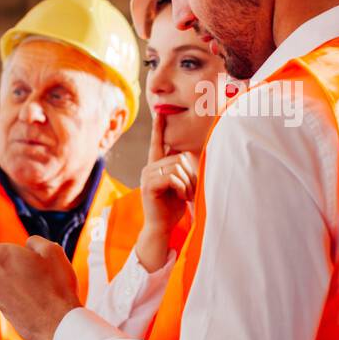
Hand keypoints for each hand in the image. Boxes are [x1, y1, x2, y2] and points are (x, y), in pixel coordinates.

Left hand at [0, 234, 79, 339]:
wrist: (59, 323)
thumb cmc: (57, 285)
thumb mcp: (52, 250)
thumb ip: (34, 242)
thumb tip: (27, 245)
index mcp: (0, 257)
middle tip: (3, 255)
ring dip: (1, 276)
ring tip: (28, 277)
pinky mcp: (2, 312)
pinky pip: (1, 296)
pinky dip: (11, 293)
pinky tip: (31, 294)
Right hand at [136, 112, 197, 271]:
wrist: (161, 227)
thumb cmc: (173, 207)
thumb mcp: (181, 185)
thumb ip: (182, 170)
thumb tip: (190, 154)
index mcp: (156, 165)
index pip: (157, 142)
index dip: (158, 127)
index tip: (159, 112)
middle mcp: (149, 167)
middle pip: (179, 157)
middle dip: (190, 174)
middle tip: (191, 191)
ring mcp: (147, 175)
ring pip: (177, 167)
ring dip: (187, 183)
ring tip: (186, 195)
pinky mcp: (149, 185)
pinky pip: (172, 177)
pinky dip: (182, 187)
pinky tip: (181, 197)